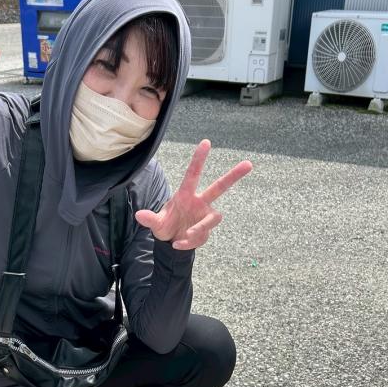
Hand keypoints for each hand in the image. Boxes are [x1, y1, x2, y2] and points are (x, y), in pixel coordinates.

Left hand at [135, 140, 251, 249]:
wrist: (172, 243)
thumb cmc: (165, 226)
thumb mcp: (156, 224)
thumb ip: (150, 219)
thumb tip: (139, 215)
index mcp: (186, 195)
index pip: (193, 174)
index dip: (199, 159)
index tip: (206, 142)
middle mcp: (200, 202)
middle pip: (220, 187)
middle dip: (234, 176)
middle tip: (249, 164)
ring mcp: (205, 216)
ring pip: (214, 217)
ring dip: (201, 227)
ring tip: (186, 235)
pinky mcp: (207, 231)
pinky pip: (202, 236)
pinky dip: (189, 242)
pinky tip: (178, 244)